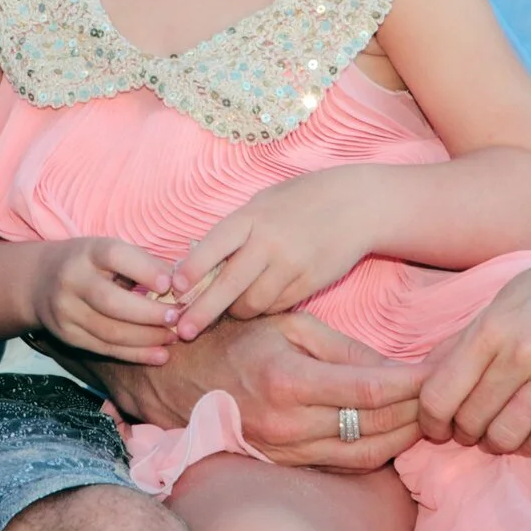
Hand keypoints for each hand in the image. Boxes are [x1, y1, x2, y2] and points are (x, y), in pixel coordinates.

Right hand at [29, 236, 183, 364]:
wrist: (39, 281)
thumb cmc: (89, 263)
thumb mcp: (108, 250)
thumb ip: (140, 264)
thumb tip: (181, 282)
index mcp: (87, 251)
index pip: (115, 257)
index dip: (144, 270)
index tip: (171, 285)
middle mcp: (72, 280)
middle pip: (112, 302)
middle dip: (149, 314)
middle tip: (177, 318)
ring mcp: (66, 311)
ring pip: (110, 331)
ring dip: (147, 338)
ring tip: (173, 337)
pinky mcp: (67, 336)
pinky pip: (105, 349)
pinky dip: (135, 354)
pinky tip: (159, 355)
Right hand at [101, 310, 424, 472]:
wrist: (177, 378)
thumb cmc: (237, 339)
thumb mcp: (290, 326)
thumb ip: (344, 351)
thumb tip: (398, 371)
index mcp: (289, 380)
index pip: (371, 391)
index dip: (413, 384)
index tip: (439, 370)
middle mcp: (288, 424)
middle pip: (375, 427)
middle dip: (417, 411)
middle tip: (446, 393)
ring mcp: (285, 451)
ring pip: (364, 454)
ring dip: (403, 437)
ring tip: (428, 415)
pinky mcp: (284, 465)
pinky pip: (342, 464)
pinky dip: (375, 450)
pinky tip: (393, 432)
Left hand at [168, 171, 372, 338]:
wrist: (357, 204)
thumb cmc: (301, 200)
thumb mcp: (263, 203)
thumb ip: (236, 229)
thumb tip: (198, 259)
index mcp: (252, 217)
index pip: (213, 247)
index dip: (191, 270)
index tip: (173, 289)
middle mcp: (269, 243)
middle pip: (228, 285)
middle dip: (202, 312)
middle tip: (182, 331)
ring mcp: (291, 265)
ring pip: (253, 303)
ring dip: (237, 310)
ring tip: (232, 307)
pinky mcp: (309, 284)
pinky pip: (277, 306)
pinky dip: (264, 308)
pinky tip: (262, 299)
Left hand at [417, 218, 530, 456]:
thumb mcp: (510, 297)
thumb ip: (469, 337)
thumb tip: (425, 373)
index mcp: (493, 324)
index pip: (439, 393)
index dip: (431, 420)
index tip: (437, 427)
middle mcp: (523, 349)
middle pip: (472, 419)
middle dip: (465, 434)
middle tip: (472, 434)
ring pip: (510, 434)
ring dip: (500, 443)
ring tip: (503, 437)